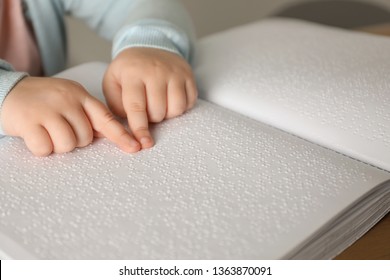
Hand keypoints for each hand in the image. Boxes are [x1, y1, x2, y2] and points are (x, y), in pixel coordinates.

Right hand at [1, 77, 140, 155]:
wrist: (8, 90)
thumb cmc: (44, 100)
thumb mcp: (69, 99)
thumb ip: (88, 115)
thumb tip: (109, 135)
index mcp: (80, 95)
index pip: (106, 118)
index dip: (121, 135)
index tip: (136, 147)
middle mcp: (66, 101)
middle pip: (85, 138)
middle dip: (75, 140)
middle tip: (59, 129)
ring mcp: (47, 110)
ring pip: (68, 145)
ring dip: (58, 146)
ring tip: (47, 132)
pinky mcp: (29, 121)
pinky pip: (45, 149)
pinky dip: (41, 148)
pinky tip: (34, 135)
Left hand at [103, 47, 197, 148]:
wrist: (150, 45)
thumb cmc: (129, 71)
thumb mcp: (112, 82)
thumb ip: (115, 105)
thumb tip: (128, 127)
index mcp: (132, 73)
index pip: (136, 107)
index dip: (139, 128)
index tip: (143, 144)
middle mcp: (155, 71)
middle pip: (159, 111)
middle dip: (152, 117)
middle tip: (147, 107)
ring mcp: (175, 72)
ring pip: (176, 109)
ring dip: (168, 114)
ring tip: (159, 104)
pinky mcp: (189, 75)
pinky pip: (190, 102)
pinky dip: (181, 106)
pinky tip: (171, 98)